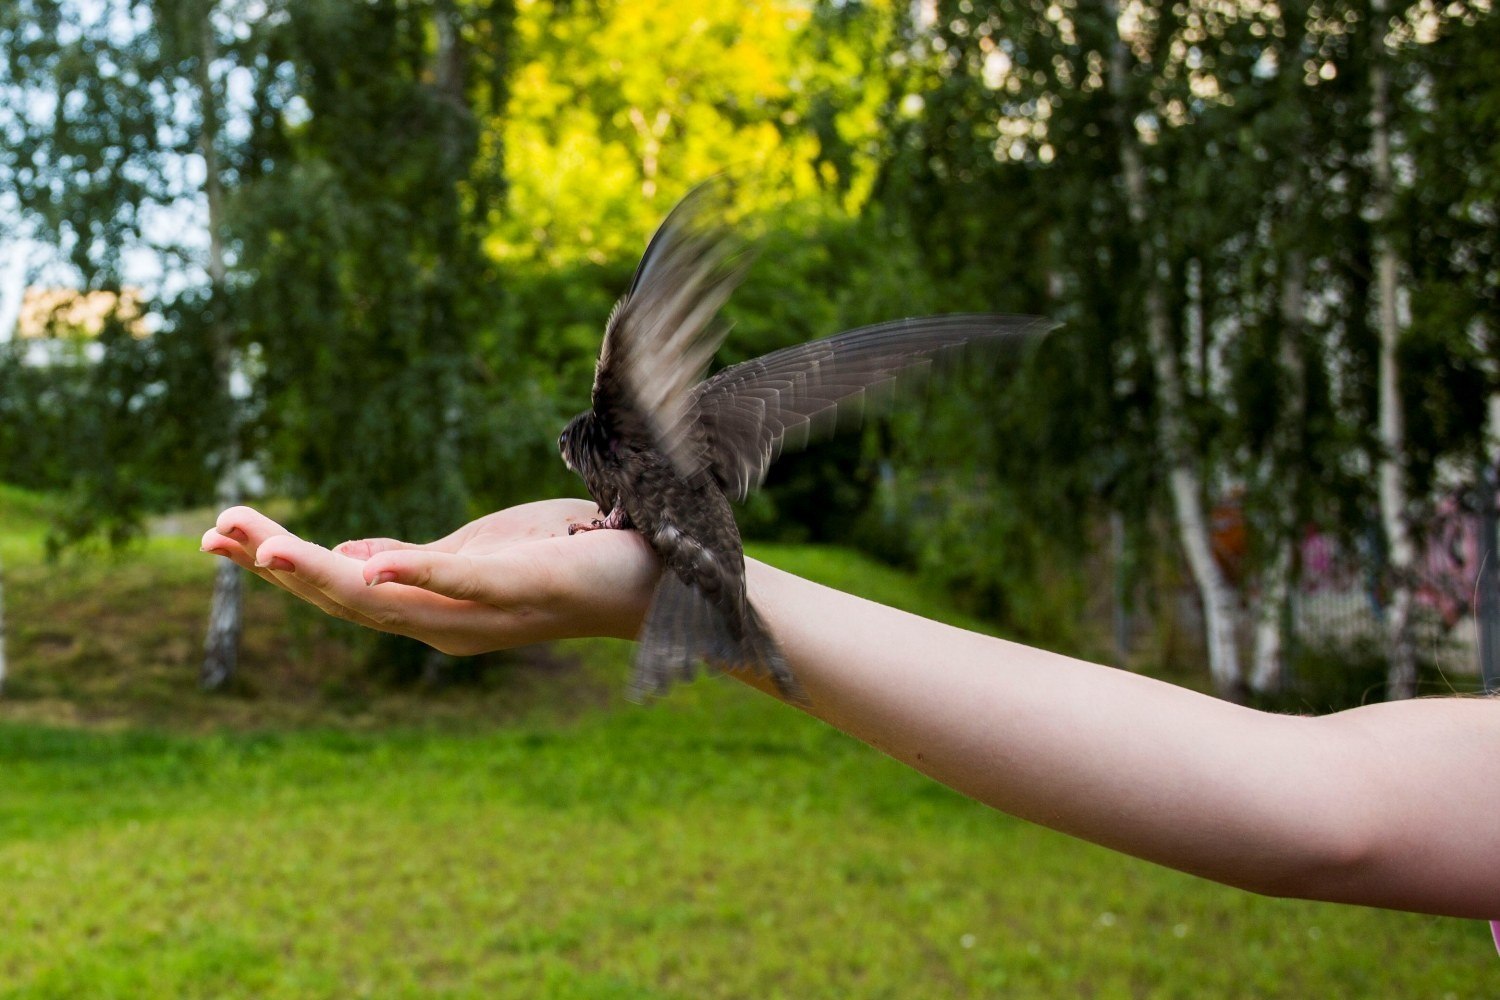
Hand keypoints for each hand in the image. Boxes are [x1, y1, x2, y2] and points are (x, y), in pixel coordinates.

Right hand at [200, 499, 659, 655]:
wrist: (650, 577)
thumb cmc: (563, 558)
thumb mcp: (474, 556)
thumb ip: (416, 562)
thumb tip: (355, 556)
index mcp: (430, 608)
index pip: (338, 587)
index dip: (279, 565)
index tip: (222, 533)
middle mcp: (445, 622)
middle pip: (343, 597)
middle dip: (277, 565)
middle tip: (215, 532)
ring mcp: (481, 610)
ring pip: (384, 599)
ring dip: (321, 573)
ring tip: (265, 547)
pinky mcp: (518, 585)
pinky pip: (459, 584)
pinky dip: (413, 575)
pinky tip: (370, 563)